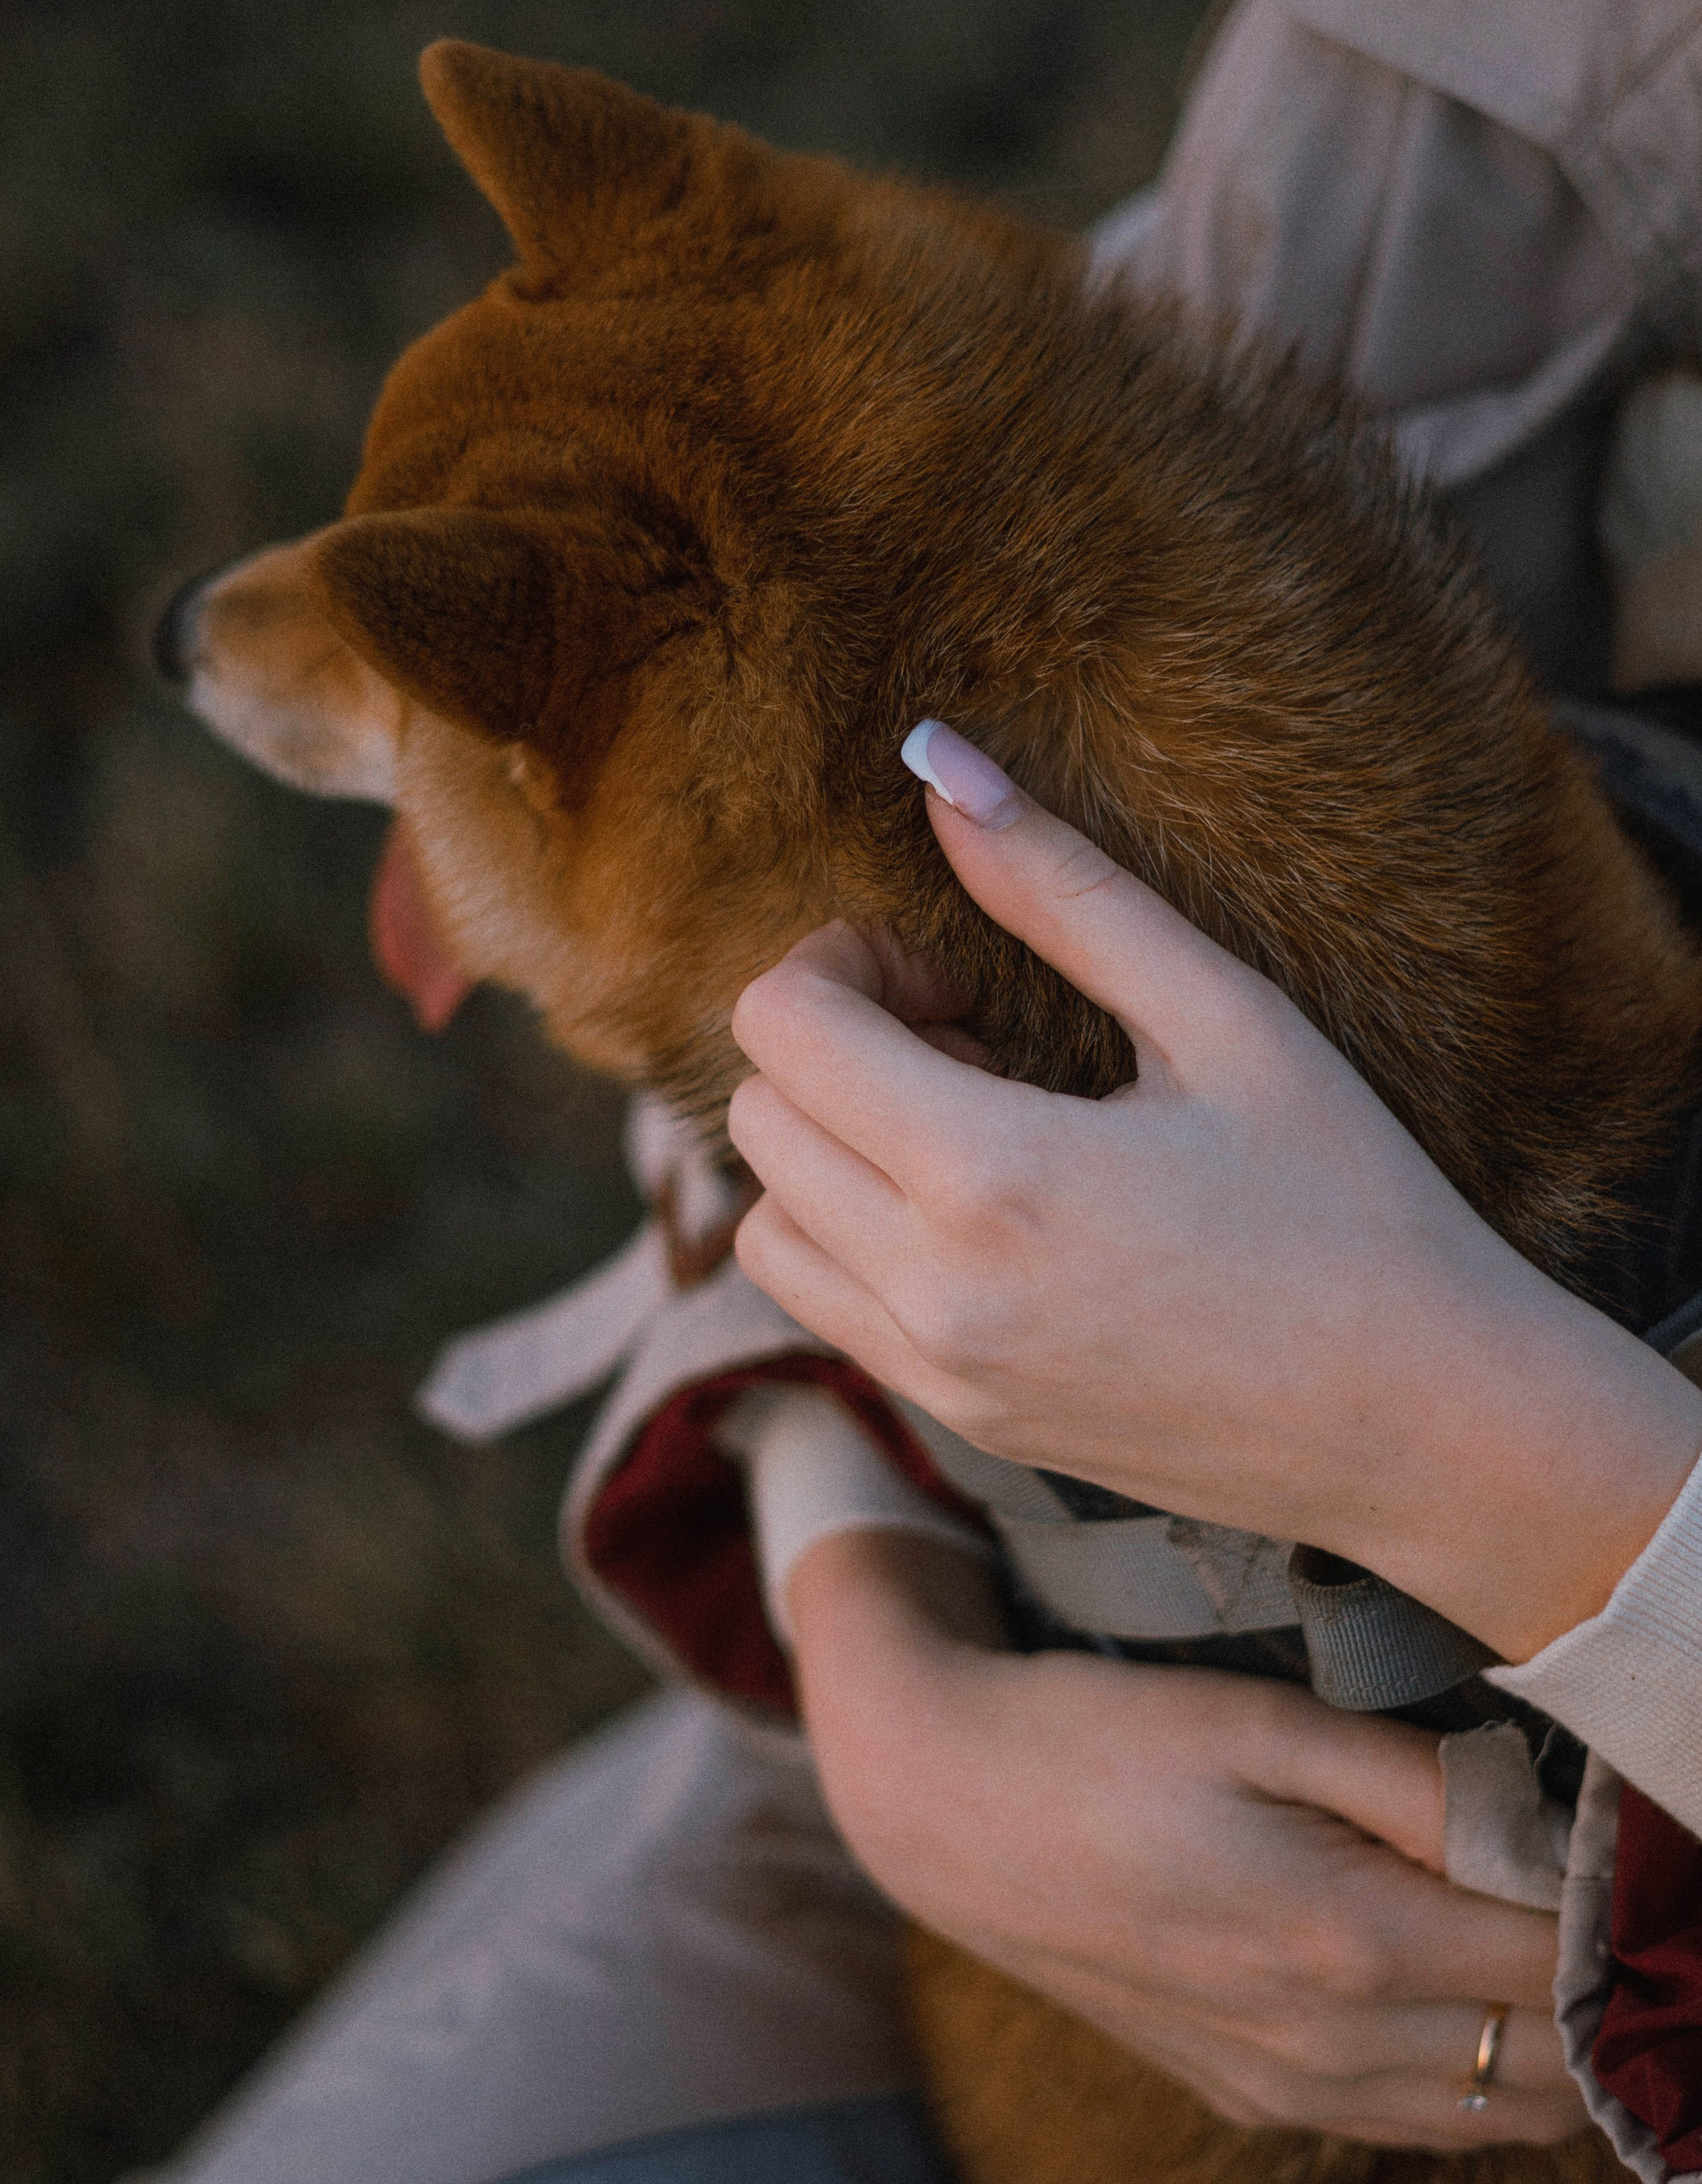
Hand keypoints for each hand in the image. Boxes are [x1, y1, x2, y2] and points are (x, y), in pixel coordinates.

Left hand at [729, 723, 1701, 1660]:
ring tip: (969, 1129)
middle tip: (970, 1038)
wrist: (1427, 1421)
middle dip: (832, 1046)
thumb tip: (937, 761)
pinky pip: (828, 1310)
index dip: (842, 963)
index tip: (945, 973)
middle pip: (757, 1118)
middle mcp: (932, 1291)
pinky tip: (986, 1215)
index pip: (780, 1028)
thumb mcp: (1221, 1015)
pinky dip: (857, 1238)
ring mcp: (938, 1373)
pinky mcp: (962, 1422)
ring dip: (829, 1150)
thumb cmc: (1352, 1202)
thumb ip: (1062, 887)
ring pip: (765, 1228)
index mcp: (990, 1174)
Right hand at [789, 1528, 1584, 2149]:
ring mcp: (1285, 2084)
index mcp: (1344, 1939)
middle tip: (1614, 1885)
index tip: (1639, 1837)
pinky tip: (1469, 1993)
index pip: (1562, 1959)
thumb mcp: (1254, 1721)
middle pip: (1552, 2055)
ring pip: (1497, 2111)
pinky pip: (1415, 2123)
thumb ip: (1412, 1782)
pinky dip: (1479, 2078)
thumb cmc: (1097, 1739)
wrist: (941, 1807)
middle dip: (1609, 1979)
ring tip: (1556, 1935)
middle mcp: (1327, 2042)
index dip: (1623, 1902)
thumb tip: (1549, 1823)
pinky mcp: (1247, 2095)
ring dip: (1556, 2038)